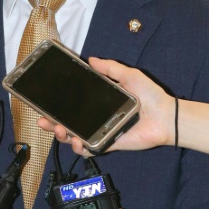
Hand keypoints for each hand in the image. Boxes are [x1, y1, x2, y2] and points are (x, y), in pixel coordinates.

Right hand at [38, 58, 174, 156]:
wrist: (165, 115)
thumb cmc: (150, 95)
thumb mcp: (129, 75)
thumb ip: (110, 68)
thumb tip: (91, 59)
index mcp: (100, 102)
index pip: (74, 104)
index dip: (58, 104)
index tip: (44, 102)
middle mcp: (97, 117)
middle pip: (68, 122)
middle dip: (52, 123)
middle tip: (43, 120)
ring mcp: (101, 131)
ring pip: (74, 137)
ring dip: (62, 135)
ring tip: (59, 130)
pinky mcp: (108, 144)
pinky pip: (90, 150)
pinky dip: (80, 148)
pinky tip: (76, 141)